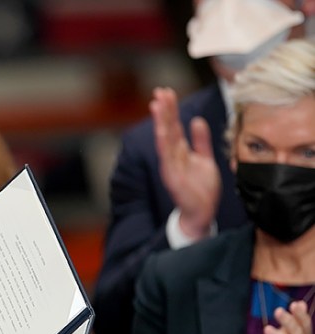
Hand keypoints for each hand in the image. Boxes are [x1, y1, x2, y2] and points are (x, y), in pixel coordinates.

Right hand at [150, 87, 220, 239]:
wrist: (201, 213)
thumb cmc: (201, 189)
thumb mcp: (205, 160)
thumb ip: (201, 141)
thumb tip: (197, 120)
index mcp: (181, 151)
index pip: (174, 126)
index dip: (171, 109)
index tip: (167, 92)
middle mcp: (173, 156)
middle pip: (168, 128)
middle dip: (164, 110)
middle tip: (160, 91)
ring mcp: (171, 165)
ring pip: (165, 139)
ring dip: (161, 121)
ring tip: (157, 104)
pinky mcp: (172, 176)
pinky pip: (167, 157)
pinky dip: (164, 142)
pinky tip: (162, 130)